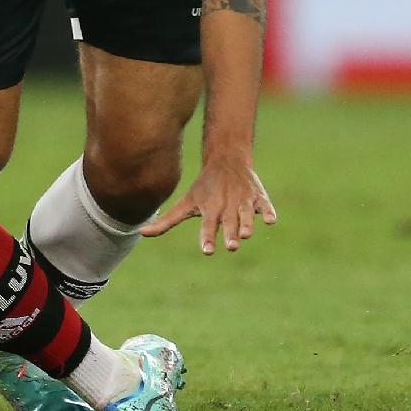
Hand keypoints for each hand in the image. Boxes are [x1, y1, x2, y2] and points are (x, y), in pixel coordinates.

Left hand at [142, 153, 276, 255]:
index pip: (208, 226)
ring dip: (247, 223)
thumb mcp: (185, 203)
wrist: (226, 159)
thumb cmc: (203, 187)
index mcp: (210, 209)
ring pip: (246, 214)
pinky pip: (265, 204)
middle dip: (230, 234)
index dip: (208, 238)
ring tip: (247, 234)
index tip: (208, 251)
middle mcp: (226, 206)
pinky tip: (271, 220)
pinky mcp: (258, 197)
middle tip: (231, 247)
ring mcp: (243, 201)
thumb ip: (166, 222)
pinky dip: (268, 211)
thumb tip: (140, 233)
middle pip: (229, 222)